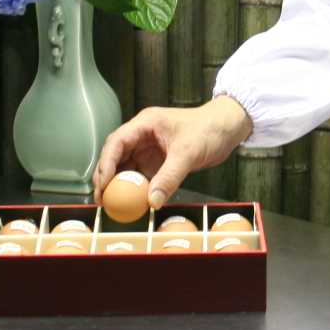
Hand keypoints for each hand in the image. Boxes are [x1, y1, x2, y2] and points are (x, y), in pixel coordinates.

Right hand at [92, 97, 254, 208]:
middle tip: (101, 199)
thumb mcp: (188, 153)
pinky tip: (131, 202)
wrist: (228, 128)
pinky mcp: (158, 160)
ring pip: (126, 166)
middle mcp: (142, 135)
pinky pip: (141, 175)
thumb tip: (152, 201)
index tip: (103, 184)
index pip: (117, 142)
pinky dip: (134, 188)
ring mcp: (149, 148)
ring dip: (118, 184)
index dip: (106, 163)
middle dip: (106, 176)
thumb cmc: (209, 130)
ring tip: (111, 204)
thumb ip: (170, 177)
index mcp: (145, 124)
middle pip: (115, 155)